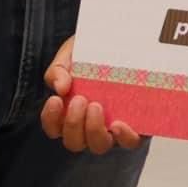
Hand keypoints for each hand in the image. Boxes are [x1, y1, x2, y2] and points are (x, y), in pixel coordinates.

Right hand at [40, 35, 141, 154]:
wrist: (126, 40)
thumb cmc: (93, 51)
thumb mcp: (71, 53)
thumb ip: (59, 69)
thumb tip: (61, 88)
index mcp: (71, 110)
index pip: (54, 127)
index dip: (51, 119)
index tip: (55, 99)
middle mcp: (89, 125)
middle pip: (74, 142)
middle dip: (73, 124)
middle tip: (79, 100)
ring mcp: (112, 127)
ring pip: (99, 145)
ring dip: (93, 130)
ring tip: (96, 106)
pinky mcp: (136, 125)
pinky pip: (130, 142)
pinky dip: (123, 138)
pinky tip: (118, 125)